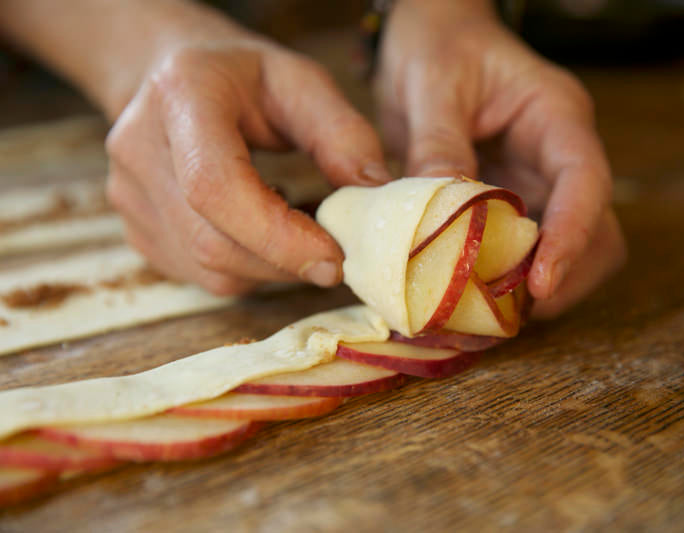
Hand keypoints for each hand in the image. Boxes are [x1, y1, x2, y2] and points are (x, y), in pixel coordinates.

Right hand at [106, 34, 391, 294]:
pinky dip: (246, 269)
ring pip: (207, 268)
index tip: (334, 257)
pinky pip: (199, 274)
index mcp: (181, 97)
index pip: (215, 187)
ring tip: (300, 232)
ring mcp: (129, 196)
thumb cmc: (243, 78)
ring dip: (271, 268)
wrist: (172, 77)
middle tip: (336, 253)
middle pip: (211, 241)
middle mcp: (139, 149)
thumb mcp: (302, 82)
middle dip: (285, 262)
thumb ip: (342, 133)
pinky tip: (264, 234)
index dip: (276, 236)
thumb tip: (375, 195)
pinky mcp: (137, 230)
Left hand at [375, 0, 625, 317]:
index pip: (587, 181)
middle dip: (561, 278)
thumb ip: (437, 144)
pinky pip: (523, 254)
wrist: (431, 38)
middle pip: (597, 232)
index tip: (542, 284)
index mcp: (556, 117)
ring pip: (569, 253)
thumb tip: (437, 214)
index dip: (572, 238)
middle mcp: (558, 157)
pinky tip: (468, 296)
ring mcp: (539, 185)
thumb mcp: (432, 84)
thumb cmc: (439, 45)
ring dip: (534, 289)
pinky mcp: (513, 207)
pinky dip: (503, 282)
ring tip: (485, 315)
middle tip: (505, 313)